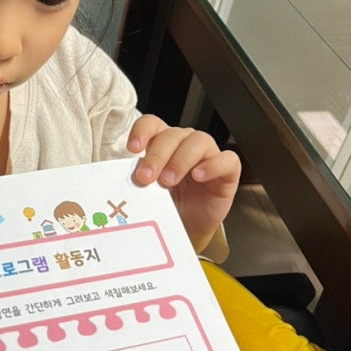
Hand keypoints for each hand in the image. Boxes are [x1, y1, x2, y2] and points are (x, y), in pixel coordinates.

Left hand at [127, 114, 240, 252]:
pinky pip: (227, 159)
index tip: (132, 149)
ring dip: (180, 160)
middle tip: (144, 177)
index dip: (142, 131)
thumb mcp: (149, 191)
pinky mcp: (228, 171)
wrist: (187, 226)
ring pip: (198, 141)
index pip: (152, 124)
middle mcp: (185, 143)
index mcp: (163, 143)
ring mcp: (208, 155)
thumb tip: (122, 179)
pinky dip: (213, 165)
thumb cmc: (168, 204)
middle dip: (156, 155)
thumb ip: (139, 180)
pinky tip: (199, 176)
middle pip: (172, 135)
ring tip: (167, 181)